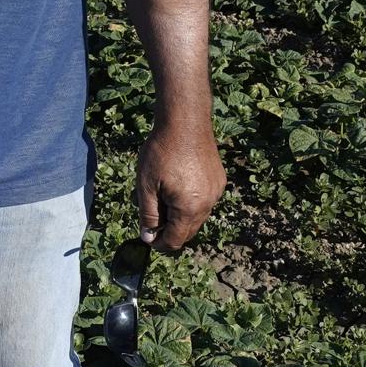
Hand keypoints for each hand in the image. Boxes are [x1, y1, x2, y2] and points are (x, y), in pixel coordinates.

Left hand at [134, 120, 225, 251]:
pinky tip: (177, 186)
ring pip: (198, 216)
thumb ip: (148, 214)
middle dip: (170, 231)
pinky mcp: (219, 181)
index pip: (176, 240)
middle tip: (152, 219)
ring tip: (162, 198)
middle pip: (188, 231)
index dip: (160, 244)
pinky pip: (205, 201)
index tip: (147, 238)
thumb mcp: (146, 185)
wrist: (185, 122)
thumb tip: (148, 237)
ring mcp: (216, 192)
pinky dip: (191, 202)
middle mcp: (208, 204)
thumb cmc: (161, 151)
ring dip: (181, 216)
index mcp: (189, 208)